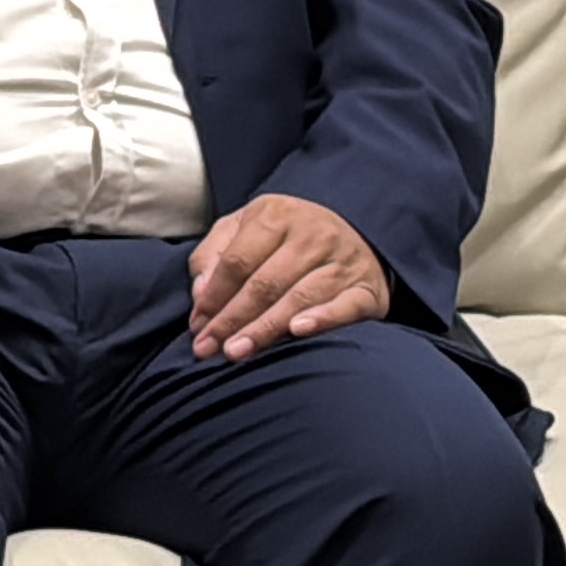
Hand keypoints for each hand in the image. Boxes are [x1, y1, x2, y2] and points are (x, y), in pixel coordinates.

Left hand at [187, 192, 390, 360]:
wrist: (355, 233)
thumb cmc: (285, 238)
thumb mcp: (243, 229)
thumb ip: (214, 255)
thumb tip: (201, 293)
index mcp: (276, 214)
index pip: (237, 261)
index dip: (214, 297)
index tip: (197, 326)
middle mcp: (313, 233)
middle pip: (265, 283)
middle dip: (232, 319)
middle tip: (210, 348)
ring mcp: (343, 259)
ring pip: (298, 298)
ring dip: (265, 329)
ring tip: (238, 352)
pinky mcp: (367, 287)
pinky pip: (345, 306)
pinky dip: (322, 319)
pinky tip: (297, 332)